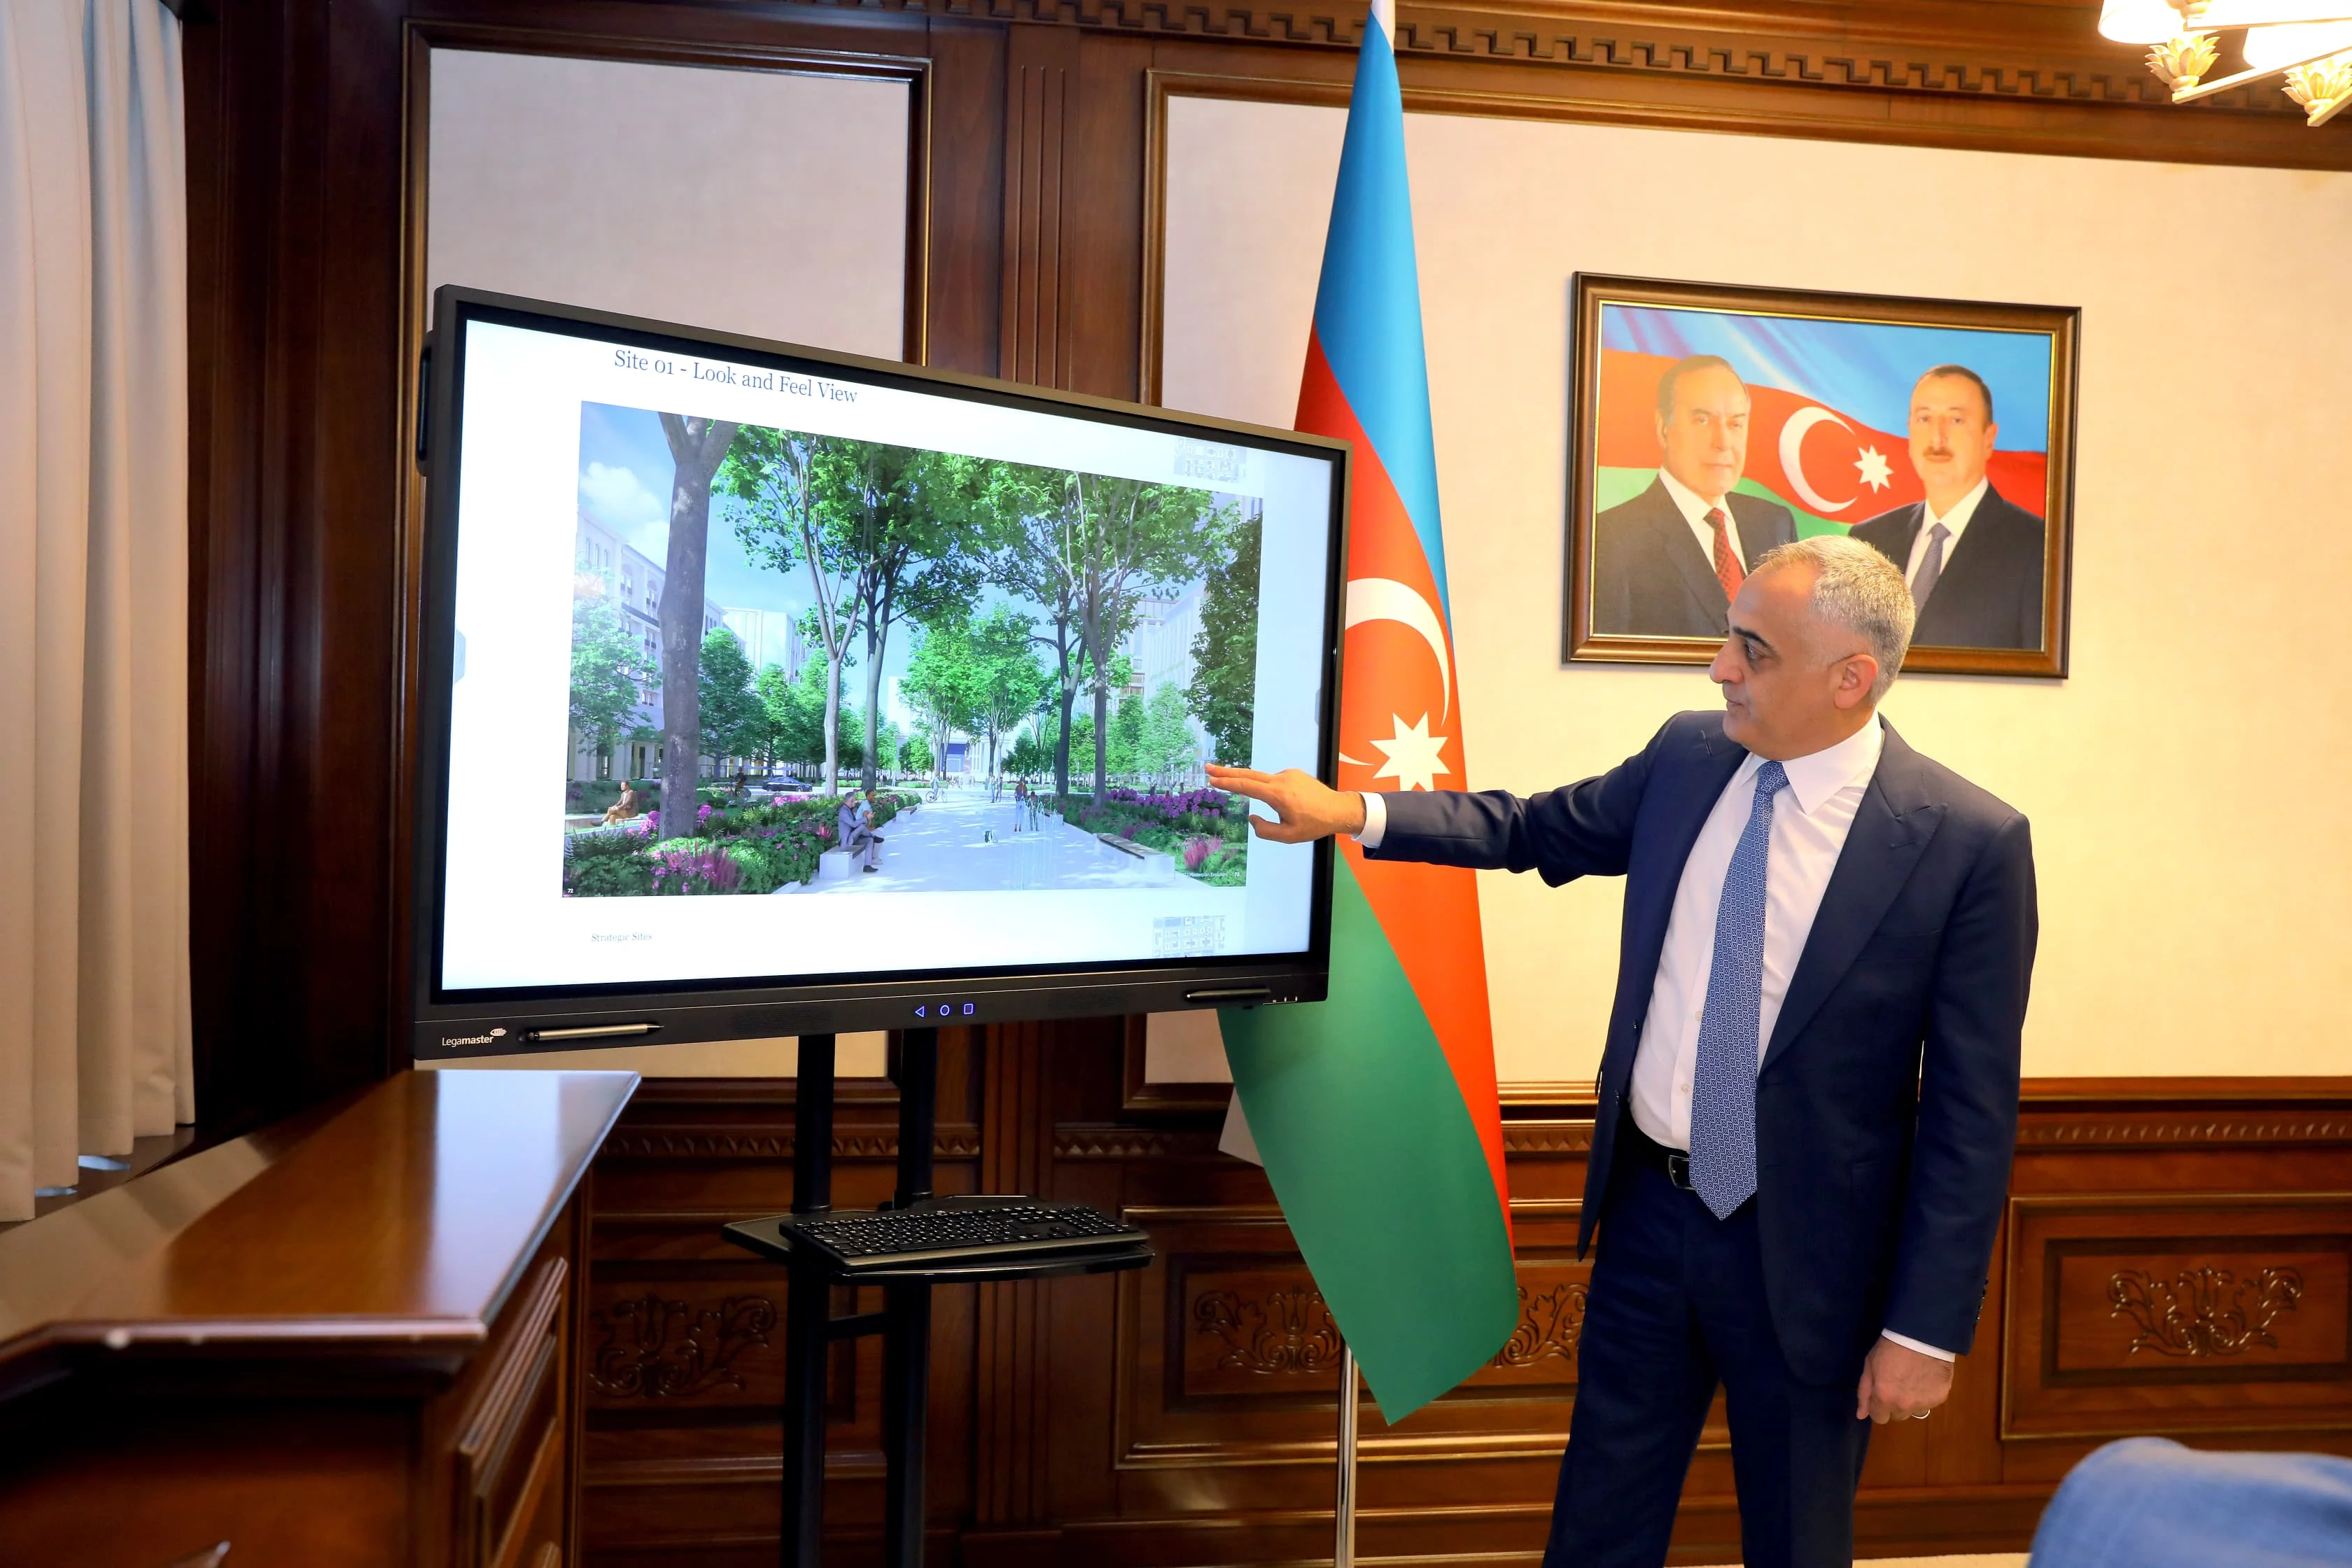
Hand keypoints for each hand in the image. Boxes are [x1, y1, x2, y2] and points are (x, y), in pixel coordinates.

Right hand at [1203, 764, 1366, 843]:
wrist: (1338, 809)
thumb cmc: (1314, 825)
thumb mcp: (1288, 836)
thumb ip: (1264, 830)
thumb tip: (1252, 818)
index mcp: (1278, 795)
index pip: (1247, 786)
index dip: (1228, 783)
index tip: (1212, 780)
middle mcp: (1281, 780)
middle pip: (1248, 774)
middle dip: (1227, 772)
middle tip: (1208, 769)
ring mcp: (1288, 774)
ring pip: (1263, 780)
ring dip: (1254, 787)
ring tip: (1274, 806)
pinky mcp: (1293, 774)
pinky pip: (1275, 782)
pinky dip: (1271, 790)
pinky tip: (1288, 805)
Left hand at [1855, 1337, 1953, 1423]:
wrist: (1922, 1335)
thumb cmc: (1891, 1347)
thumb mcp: (1870, 1366)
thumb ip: (1864, 1392)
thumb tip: (1861, 1415)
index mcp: (1885, 1398)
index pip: (1879, 1418)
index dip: (1878, 1407)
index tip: (1881, 1394)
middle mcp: (1905, 1405)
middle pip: (1897, 1416)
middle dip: (1895, 1404)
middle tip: (1897, 1384)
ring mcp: (1925, 1403)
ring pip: (1915, 1411)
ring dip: (1912, 1402)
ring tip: (1912, 1380)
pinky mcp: (1941, 1397)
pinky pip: (1930, 1403)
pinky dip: (1927, 1394)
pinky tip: (1926, 1378)